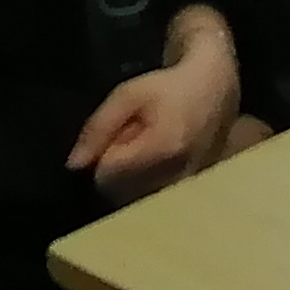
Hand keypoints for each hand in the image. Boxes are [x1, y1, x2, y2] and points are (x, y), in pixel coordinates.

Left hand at [69, 20, 240, 199]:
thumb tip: (73, 165)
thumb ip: (98, 127)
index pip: (106, 175)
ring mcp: (185, 190)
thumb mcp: (128, 94)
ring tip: (146, 149)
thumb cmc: (169, 87)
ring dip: (129, 179)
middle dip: (116, 168)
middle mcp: (175, 177)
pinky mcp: (189, 196)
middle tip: (133, 138)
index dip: (104, 154)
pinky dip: (145, 185)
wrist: (215, 90)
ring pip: (133, 200)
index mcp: (161, 149)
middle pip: (118, 192)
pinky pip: (151, 201)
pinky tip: (157, 162)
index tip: (118, 133)